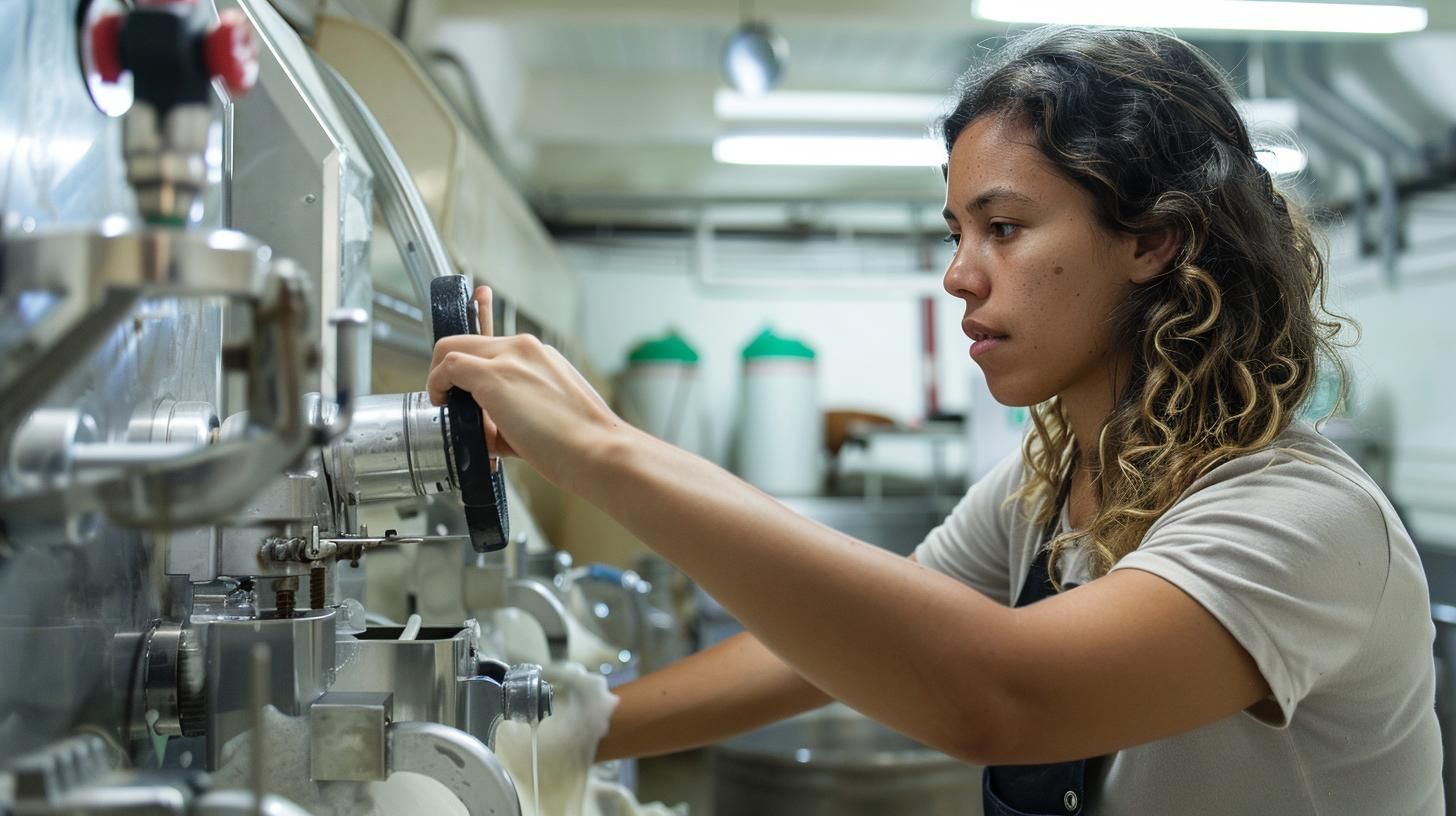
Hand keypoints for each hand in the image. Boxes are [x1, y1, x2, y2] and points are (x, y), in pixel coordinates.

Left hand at [426, 286, 630, 490]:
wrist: (599, 451)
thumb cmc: (580, 442)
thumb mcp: (545, 416)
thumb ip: (512, 412)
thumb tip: (486, 426)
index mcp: (540, 356)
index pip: (492, 339)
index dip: (467, 357)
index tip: (458, 373)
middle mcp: (524, 349)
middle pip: (467, 340)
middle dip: (449, 369)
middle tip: (448, 397)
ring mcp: (509, 358)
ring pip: (454, 347)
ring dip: (443, 377)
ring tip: (449, 408)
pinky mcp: (494, 376)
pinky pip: (449, 367)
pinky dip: (437, 384)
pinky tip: (442, 405)